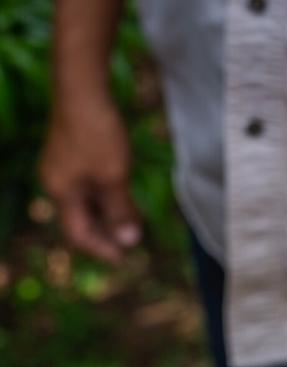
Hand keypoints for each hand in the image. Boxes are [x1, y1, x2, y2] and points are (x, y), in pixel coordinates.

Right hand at [39, 100, 139, 263]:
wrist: (83, 89)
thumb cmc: (97, 134)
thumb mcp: (114, 176)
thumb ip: (120, 210)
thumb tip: (128, 240)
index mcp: (60, 192)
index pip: (78, 234)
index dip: (101, 248)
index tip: (123, 259)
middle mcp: (56, 182)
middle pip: (80, 219)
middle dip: (105, 234)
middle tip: (131, 245)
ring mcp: (63, 168)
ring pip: (86, 202)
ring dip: (109, 216)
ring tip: (133, 226)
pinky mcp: (72, 154)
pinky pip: (89, 186)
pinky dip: (107, 197)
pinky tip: (125, 199)